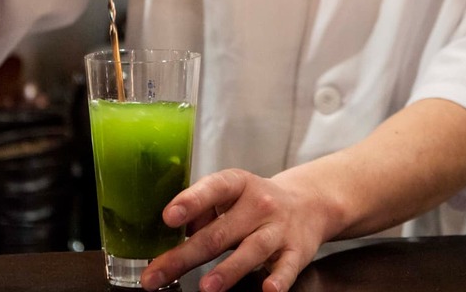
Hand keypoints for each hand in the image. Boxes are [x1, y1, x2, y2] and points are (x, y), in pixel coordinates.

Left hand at [141, 169, 339, 291]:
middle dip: (185, 256)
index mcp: (238, 185)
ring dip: (228, 270)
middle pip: (220, 232)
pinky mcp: (297, 251)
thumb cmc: (255, 202)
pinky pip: (287, 267)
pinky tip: (267, 290)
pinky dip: (278, 280)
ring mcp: (278, 229)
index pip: (213, 188)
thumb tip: (179, 234)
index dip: (190, 202)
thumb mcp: (231, 194)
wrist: (309, 204)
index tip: (168, 217)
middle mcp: (259, 205)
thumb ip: (204, 210)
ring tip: (207, 287)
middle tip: (155, 275)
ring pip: (252, 250)